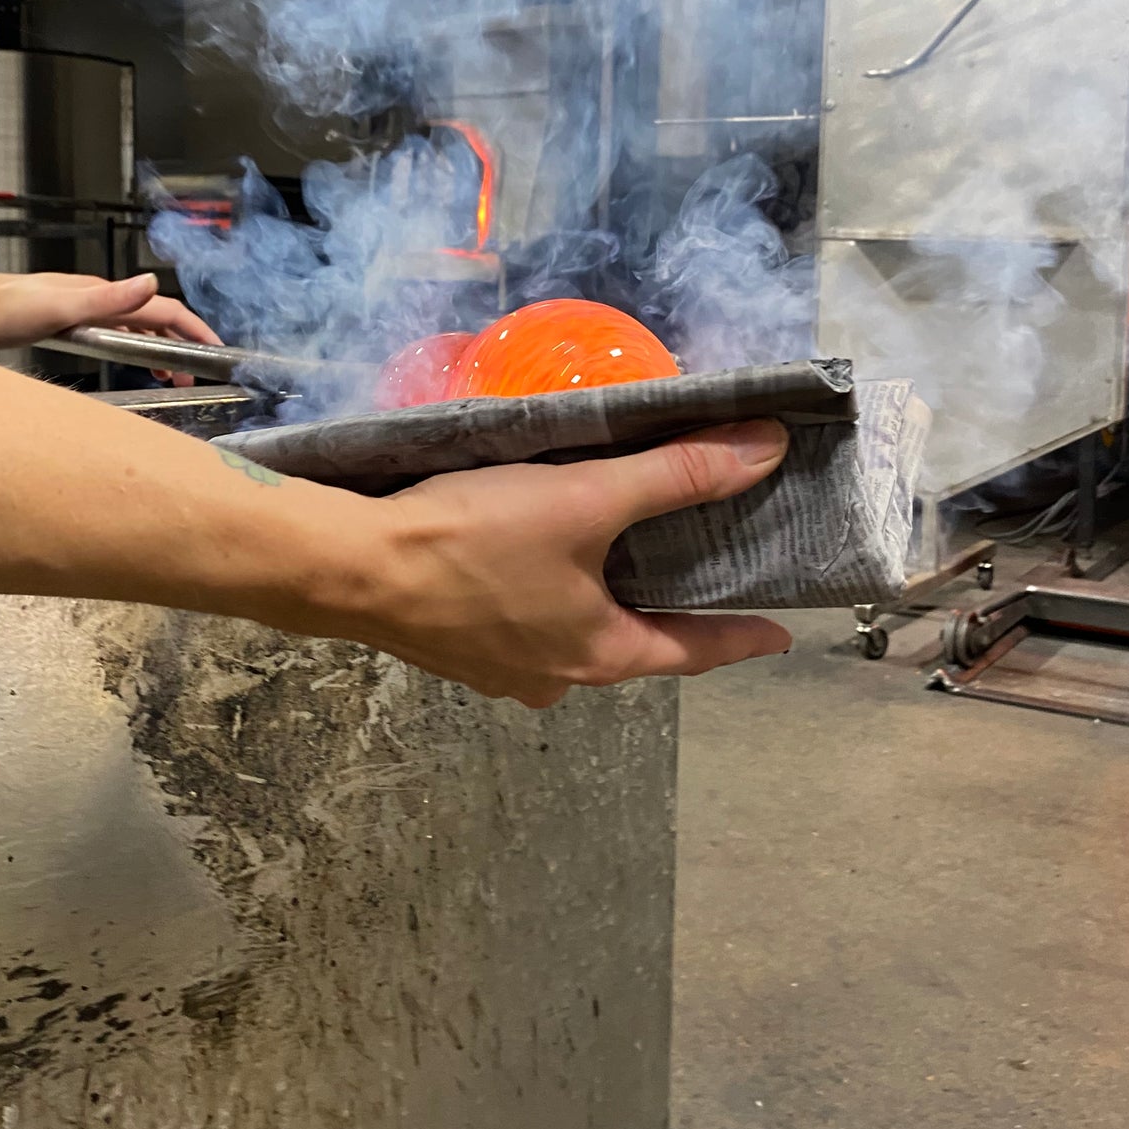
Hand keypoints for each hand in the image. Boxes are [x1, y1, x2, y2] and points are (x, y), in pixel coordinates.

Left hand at [0, 270, 220, 380]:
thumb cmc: (6, 311)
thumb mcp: (62, 308)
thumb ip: (109, 300)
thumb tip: (152, 284)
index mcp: (102, 296)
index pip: (162, 309)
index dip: (194, 327)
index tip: (216, 347)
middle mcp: (97, 297)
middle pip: (154, 317)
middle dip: (183, 342)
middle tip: (197, 372)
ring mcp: (83, 306)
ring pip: (135, 326)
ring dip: (160, 347)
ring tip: (171, 373)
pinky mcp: (68, 317)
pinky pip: (115, 331)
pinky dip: (133, 345)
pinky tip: (128, 356)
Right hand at [330, 420, 792, 706]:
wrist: (349, 566)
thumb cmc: (473, 539)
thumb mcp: (587, 496)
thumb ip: (678, 474)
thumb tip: (767, 451)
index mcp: (600, 655)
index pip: (695, 650)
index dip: (742, 637)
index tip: (778, 634)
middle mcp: (556, 677)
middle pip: (633, 642)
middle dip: (665, 608)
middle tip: (698, 570)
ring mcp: (500, 670)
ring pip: (574, 631)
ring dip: (600, 597)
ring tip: (615, 547)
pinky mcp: (456, 647)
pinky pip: (525, 621)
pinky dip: (549, 591)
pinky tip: (536, 552)